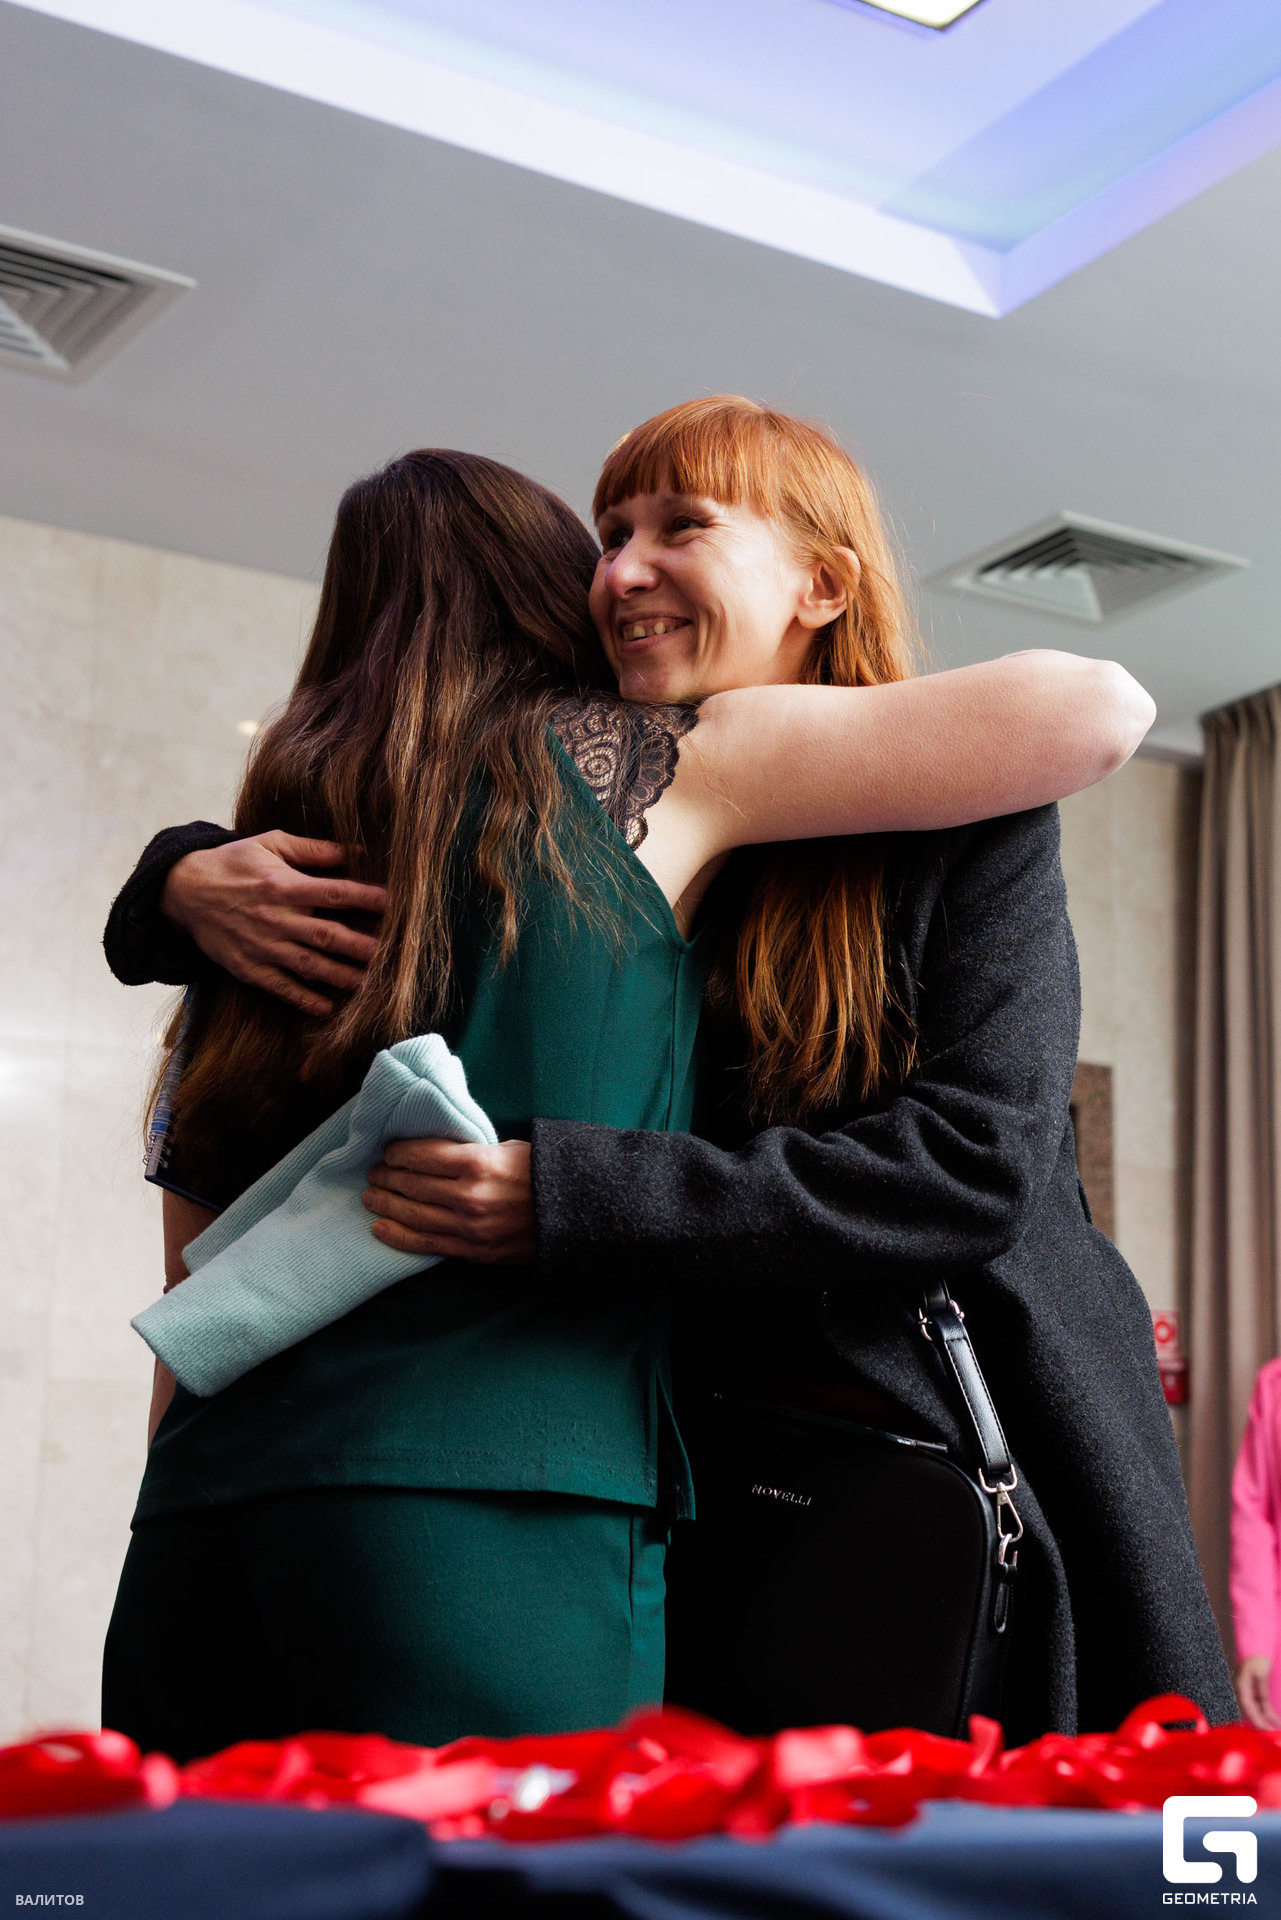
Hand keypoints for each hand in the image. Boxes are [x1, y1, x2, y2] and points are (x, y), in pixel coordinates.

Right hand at [161, 831, 386, 1015]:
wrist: (183, 891)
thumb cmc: (232, 863)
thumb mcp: (268, 844)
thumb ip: (311, 849)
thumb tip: (352, 849)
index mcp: (284, 886)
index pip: (334, 893)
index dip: (365, 898)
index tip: (394, 903)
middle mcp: (277, 919)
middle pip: (327, 935)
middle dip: (361, 947)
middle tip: (392, 956)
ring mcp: (263, 946)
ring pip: (310, 965)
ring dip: (342, 976)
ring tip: (372, 985)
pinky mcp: (250, 968)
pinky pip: (282, 987)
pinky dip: (305, 999)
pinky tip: (328, 1008)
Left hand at [363, 1139, 534, 1264]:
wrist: (575, 1214)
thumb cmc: (541, 1173)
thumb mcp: (508, 1148)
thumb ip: (470, 1150)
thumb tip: (434, 1150)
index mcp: (478, 1162)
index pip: (421, 1155)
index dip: (398, 1152)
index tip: (388, 1152)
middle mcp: (469, 1195)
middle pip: (412, 1184)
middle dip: (386, 1177)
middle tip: (373, 1173)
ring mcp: (470, 1226)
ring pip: (413, 1215)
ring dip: (385, 1204)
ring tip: (370, 1197)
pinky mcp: (473, 1250)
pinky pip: (427, 1244)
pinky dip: (399, 1236)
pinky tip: (380, 1228)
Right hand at [1235, 1655, 1277, 1727]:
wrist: (1255, 1650)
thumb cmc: (1256, 1660)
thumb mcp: (1260, 1673)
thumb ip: (1261, 1689)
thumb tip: (1264, 1705)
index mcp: (1242, 1688)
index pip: (1249, 1709)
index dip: (1257, 1721)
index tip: (1267, 1729)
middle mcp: (1243, 1693)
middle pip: (1252, 1713)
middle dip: (1262, 1724)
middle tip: (1273, 1733)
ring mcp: (1249, 1693)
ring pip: (1257, 1711)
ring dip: (1265, 1720)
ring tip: (1276, 1728)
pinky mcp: (1254, 1692)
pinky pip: (1260, 1706)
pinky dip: (1267, 1714)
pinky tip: (1274, 1720)